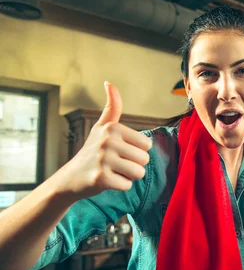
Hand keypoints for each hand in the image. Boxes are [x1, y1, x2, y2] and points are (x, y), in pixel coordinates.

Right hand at [58, 82, 151, 198]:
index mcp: (112, 128)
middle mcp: (107, 141)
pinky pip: (127, 185)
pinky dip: (120, 186)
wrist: (71, 177)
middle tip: (116, 164)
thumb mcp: (101, 127)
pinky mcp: (101, 178)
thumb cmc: (92, 151)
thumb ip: (112, 107)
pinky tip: (106, 181)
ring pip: (138, 173)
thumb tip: (109, 83)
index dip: (136, 151)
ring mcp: (103, 160)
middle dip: (134, 165)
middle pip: (144, 159)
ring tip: (113, 171)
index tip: (120, 151)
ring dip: (128, 176)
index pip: (147, 144)